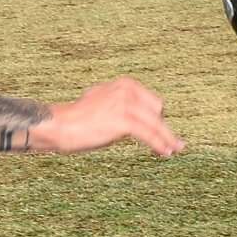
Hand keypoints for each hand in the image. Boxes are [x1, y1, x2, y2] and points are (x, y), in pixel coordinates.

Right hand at [46, 77, 183, 156]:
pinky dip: (159, 144)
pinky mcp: (123, 121)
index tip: (165, 131)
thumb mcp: (103, 101)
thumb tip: (136, 115)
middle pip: (157, 112)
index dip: (158, 119)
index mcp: (125, 84)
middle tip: (170, 143)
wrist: (61, 125)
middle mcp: (127, 90)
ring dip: (167, 139)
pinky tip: (165, 152)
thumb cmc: (79, 118)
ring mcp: (126, 104)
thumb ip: (121, 103)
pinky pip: (148, 135)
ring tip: (175, 149)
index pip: (153, 102)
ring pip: (156, 125)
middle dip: (162, 128)